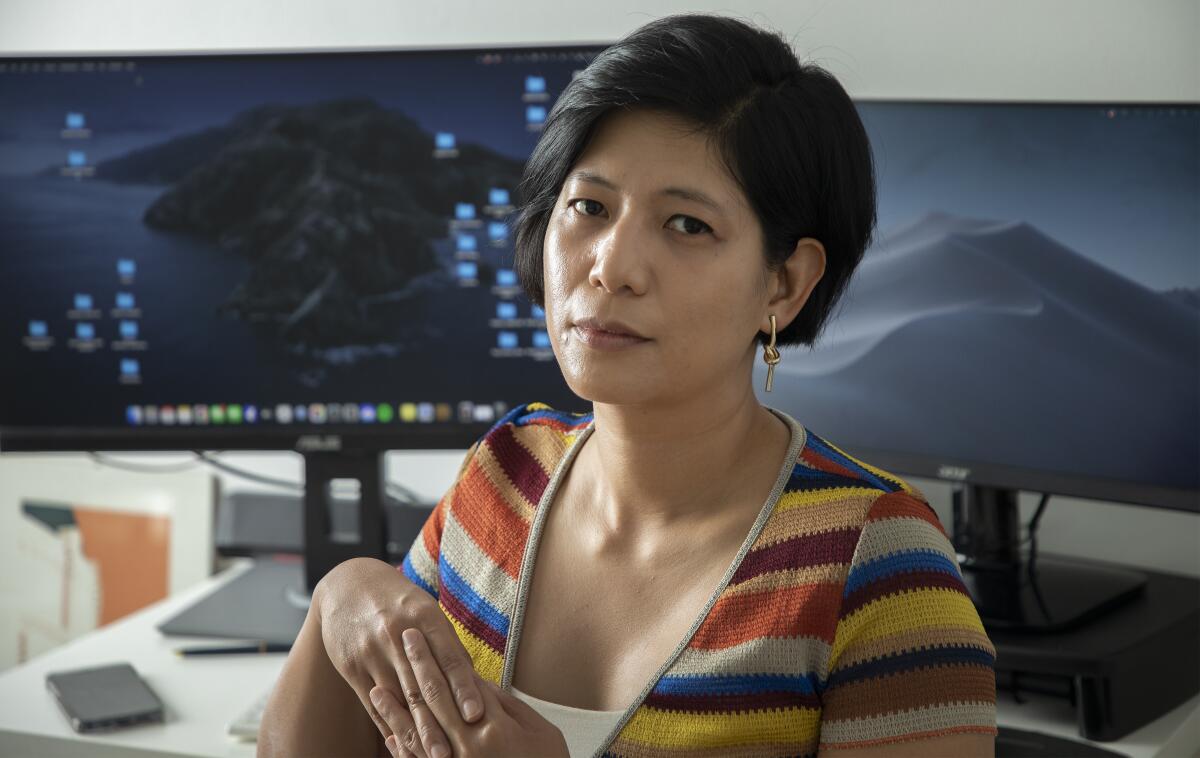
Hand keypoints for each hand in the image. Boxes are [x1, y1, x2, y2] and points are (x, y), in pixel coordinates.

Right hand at [313, 557, 484, 756]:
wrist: (348, 585)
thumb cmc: (399, 601)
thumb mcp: (425, 609)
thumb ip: (448, 644)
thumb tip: (475, 683)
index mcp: (424, 616)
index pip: (449, 657)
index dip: (463, 688)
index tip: (476, 715)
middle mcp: (397, 634)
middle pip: (422, 685)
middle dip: (439, 722)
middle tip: (454, 751)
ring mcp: (372, 652)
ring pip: (398, 699)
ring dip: (416, 731)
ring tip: (433, 755)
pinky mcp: (352, 667)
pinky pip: (373, 703)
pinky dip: (390, 727)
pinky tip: (402, 745)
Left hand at [372, 628, 569, 757]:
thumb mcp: (539, 731)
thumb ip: (505, 707)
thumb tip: (475, 683)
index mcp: (492, 728)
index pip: (457, 682)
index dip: (436, 657)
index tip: (421, 636)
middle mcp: (467, 747)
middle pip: (433, 700)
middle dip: (416, 668)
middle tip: (401, 642)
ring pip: (416, 735)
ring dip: (394, 711)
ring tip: (376, 690)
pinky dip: (400, 750)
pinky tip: (387, 734)